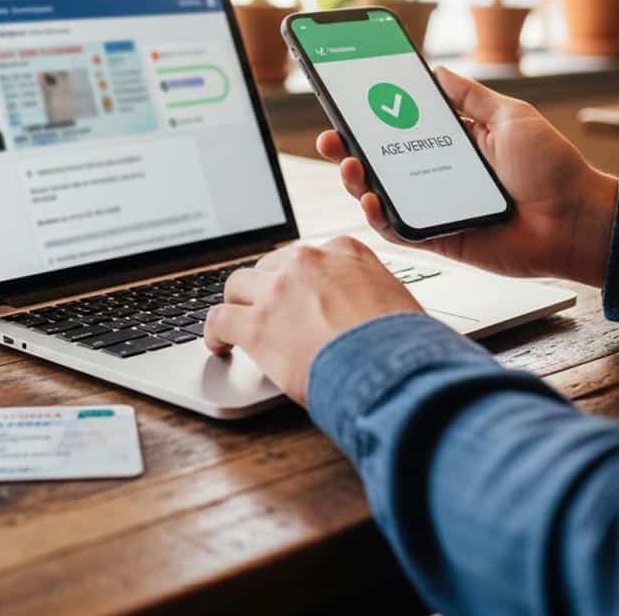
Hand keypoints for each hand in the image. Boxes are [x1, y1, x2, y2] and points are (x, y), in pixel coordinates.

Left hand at [204, 236, 421, 404]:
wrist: (393, 367)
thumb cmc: (403, 344)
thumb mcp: (395, 299)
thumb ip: (370, 293)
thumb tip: (367, 316)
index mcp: (345, 251)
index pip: (308, 256)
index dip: (296, 279)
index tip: (294, 293)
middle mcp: (308, 261)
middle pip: (269, 266)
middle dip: (265, 289)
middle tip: (266, 312)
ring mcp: (278, 289)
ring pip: (238, 286)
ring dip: (237, 305)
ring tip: (235, 325)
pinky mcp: (257, 322)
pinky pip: (219, 318)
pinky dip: (215, 332)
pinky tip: (219, 345)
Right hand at [316, 66, 618, 286]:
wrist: (577, 220)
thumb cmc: (554, 168)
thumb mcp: (511, 117)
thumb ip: (470, 96)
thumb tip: (436, 70)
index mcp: (453, 143)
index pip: (400, 127)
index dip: (370, 117)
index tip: (345, 102)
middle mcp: (437, 174)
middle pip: (381, 161)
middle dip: (349, 149)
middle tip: (331, 138)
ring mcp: (435, 207)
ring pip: (381, 195)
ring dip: (357, 181)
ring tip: (351, 166)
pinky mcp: (439, 238)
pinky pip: (398, 230)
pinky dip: (378, 217)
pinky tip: (371, 201)